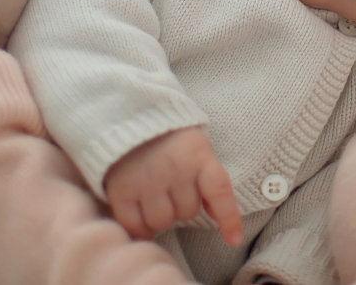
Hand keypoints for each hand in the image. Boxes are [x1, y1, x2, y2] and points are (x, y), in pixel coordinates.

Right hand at [103, 127, 242, 245]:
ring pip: (161, 222)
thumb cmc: (168, 135)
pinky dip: (138, 226)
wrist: (127, 115)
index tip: (234, 239)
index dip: (229, 218)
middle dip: (181, 205)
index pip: (219, 190)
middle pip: (186, 212)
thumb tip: (216, 216)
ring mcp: (146, 181)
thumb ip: (206, 177)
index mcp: (198, 155)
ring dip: (159, 216)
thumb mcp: (195, 146)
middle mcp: (174, 170)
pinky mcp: (121, 190)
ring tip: (153, 197)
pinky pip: (134, 225)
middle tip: (170, 187)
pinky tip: (139, 214)